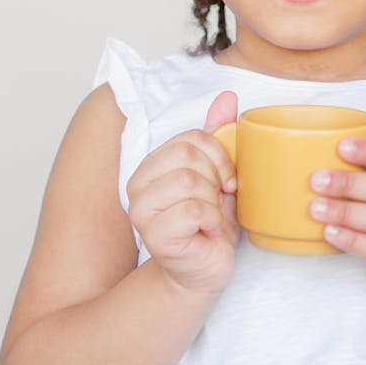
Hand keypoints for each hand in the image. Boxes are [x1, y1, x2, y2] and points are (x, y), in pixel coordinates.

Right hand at [126, 91, 239, 295]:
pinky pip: (194, 210)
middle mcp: (138, 185)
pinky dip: (211, 220)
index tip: (226, 181)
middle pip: (189, 156)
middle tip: (216, 202)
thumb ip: (217, 135)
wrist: (205, 268)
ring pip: (190, 182)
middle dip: (215, 180)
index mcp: (151, 165)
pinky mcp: (154, 236)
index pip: (191, 138)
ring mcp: (141, 211)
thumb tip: (227, 96)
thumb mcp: (218, 174)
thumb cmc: (210, 223)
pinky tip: (207, 232)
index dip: (219, 156)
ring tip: (210, 218)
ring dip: (213, 202)